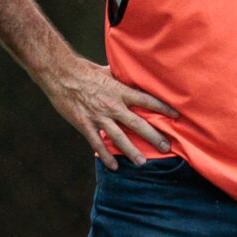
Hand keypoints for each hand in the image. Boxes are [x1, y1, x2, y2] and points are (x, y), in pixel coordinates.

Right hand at [41, 57, 178, 168]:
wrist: (60, 74)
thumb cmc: (83, 70)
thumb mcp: (105, 71)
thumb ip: (119, 76)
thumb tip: (128, 72)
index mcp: (120, 91)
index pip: (147, 100)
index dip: (163, 108)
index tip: (176, 116)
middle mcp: (113, 106)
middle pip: (139, 124)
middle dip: (154, 137)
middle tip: (167, 147)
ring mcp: (99, 117)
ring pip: (120, 138)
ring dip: (133, 151)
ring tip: (143, 163)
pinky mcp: (85, 125)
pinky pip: (98, 144)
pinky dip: (107, 156)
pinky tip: (114, 166)